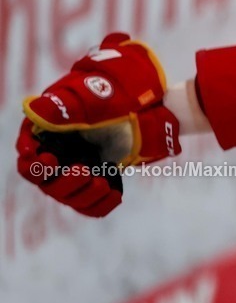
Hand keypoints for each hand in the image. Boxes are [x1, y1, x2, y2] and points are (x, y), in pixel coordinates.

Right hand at [16, 33, 180, 216]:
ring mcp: (76, 171)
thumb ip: (63, 107)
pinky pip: (91, 205)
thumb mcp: (88, 98)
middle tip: (84, 171)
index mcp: (46, 136)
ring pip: (68, 198)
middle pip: (46, 183)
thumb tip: (37, 113)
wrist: (141, 107)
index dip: (32, 165)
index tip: (50, 160)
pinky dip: (100, 205)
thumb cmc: (111, 96)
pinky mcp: (95, 181)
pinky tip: (115, 195)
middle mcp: (57, 156)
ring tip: (102, 183)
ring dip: (83, 195)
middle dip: (63, 182)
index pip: (27, 158)